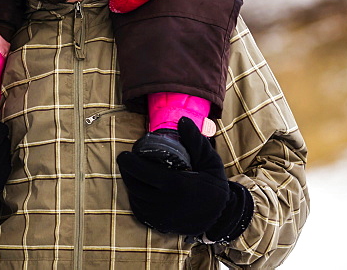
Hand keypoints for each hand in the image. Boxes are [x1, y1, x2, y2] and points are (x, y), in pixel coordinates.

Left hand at [117, 118, 252, 240]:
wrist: (221, 217)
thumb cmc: (214, 186)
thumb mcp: (210, 161)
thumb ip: (195, 141)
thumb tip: (182, 120)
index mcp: (177, 185)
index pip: (143, 173)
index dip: (129, 163)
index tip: (124, 154)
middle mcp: (167, 203)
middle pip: (134, 186)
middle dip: (126, 172)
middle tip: (125, 160)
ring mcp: (162, 217)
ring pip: (135, 199)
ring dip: (130, 185)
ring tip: (131, 173)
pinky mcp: (161, 225)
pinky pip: (140, 212)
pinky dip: (136, 200)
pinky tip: (138, 189)